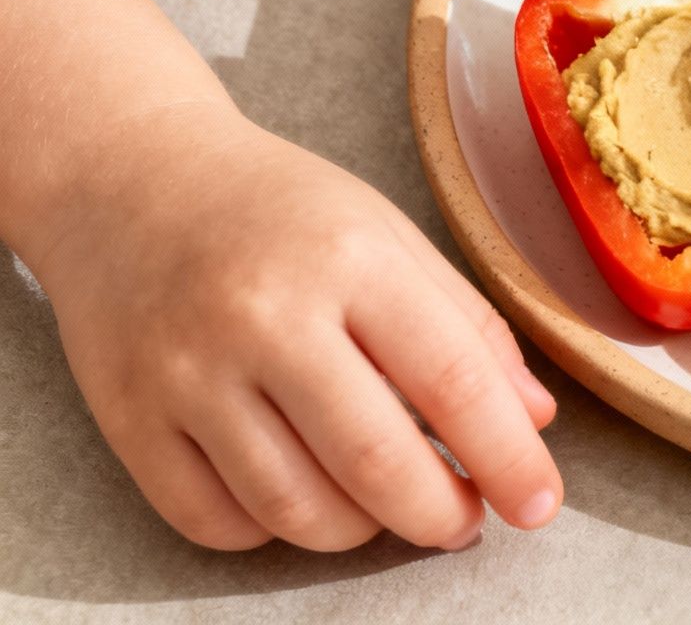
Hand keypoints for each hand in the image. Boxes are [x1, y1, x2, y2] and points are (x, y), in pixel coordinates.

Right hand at [28, 103, 561, 551]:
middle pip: (374, 461)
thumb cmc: (278, 212)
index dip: (507, 458)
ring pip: (296, 509)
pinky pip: (217, 522)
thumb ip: (468, 326)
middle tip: (468, 521)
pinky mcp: (129, 420)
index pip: (452, 381)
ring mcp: (186, 374)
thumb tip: (533, 420)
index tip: (539, 505)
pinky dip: (274, 532)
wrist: (126, 182)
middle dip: (440, 513)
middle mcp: (264, 316)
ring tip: (389, 502)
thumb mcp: (389, 235)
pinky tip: (303, 493)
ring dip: (364, 530)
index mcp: (350, 258)